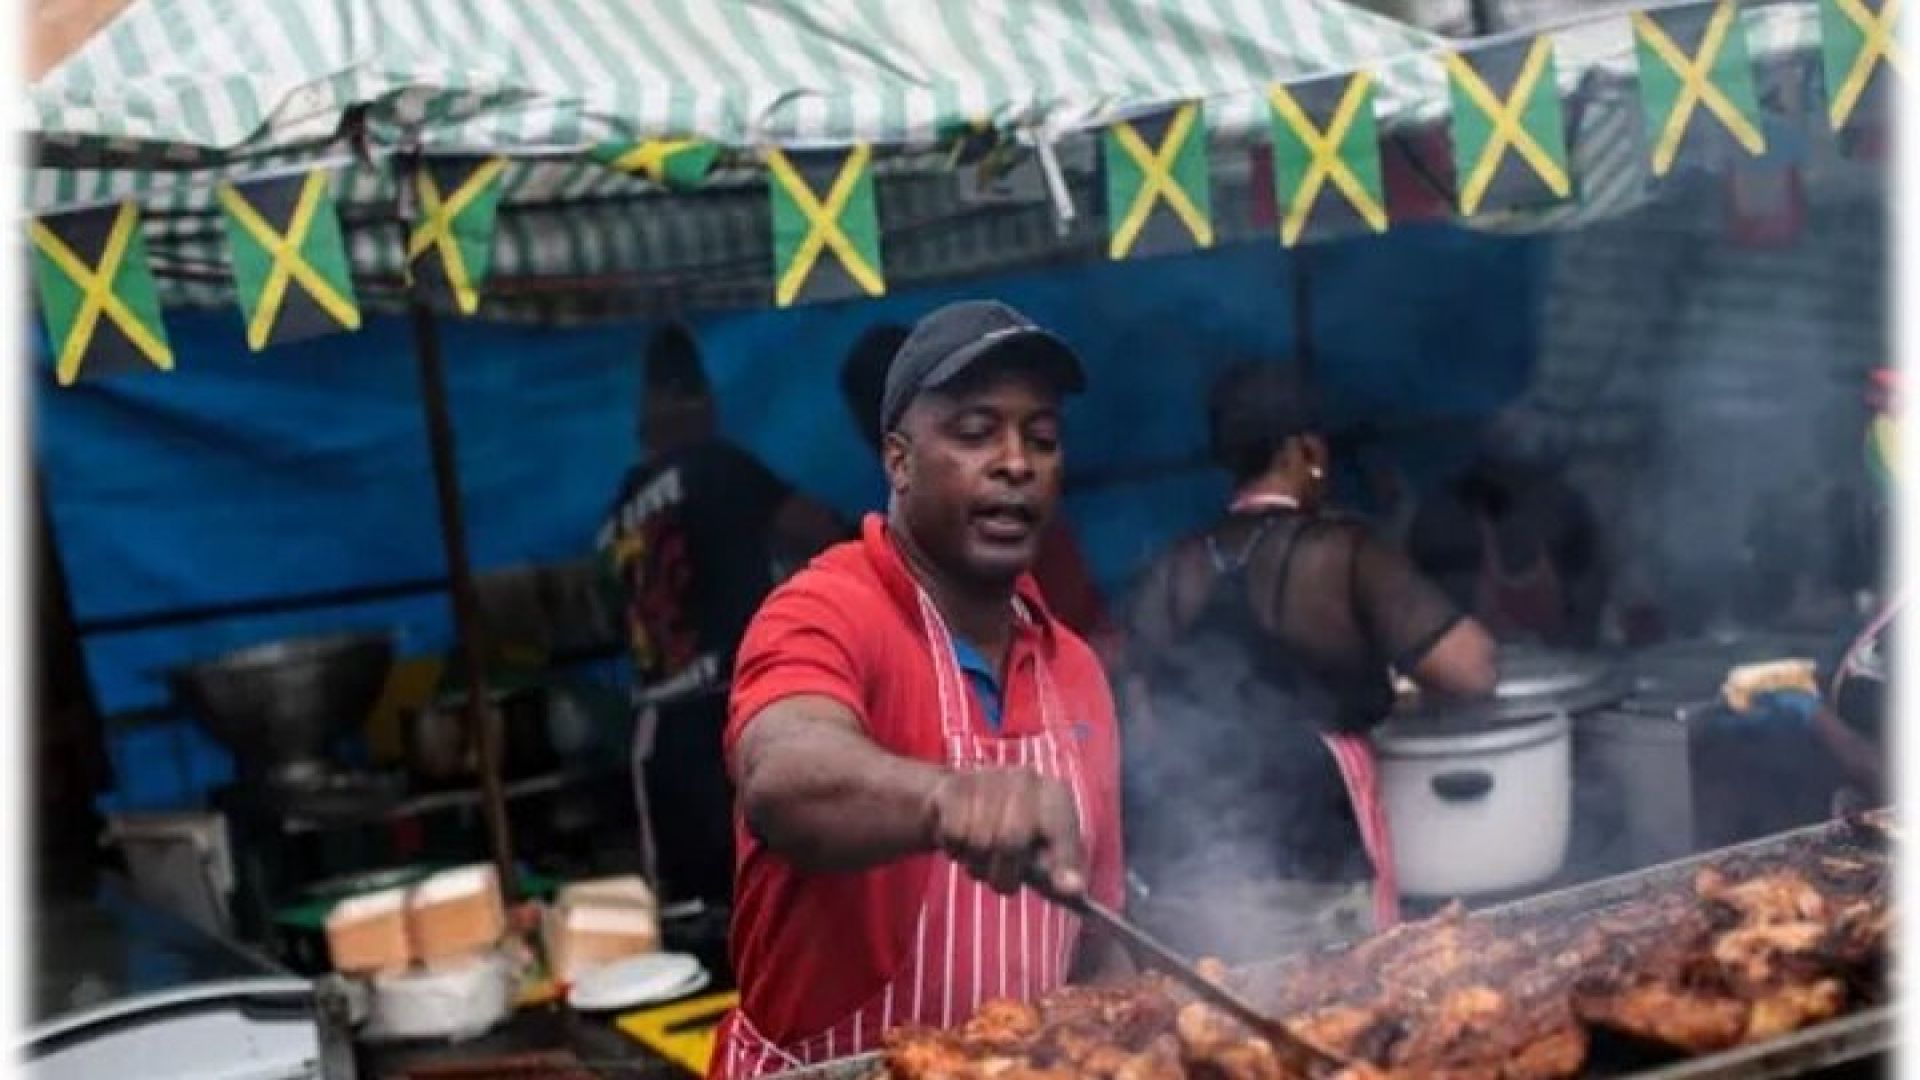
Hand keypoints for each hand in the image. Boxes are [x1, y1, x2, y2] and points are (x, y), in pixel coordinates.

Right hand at [925, 768, 1086, 898]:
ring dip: (976, 862)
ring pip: (979, 841)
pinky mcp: (954, 785)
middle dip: (1003, 873)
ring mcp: (989, 777)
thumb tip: (1075, 890)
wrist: (959, 800)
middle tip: (1000, 878)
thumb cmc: (1011, 832)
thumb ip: (1059, 874)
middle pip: (1011, 841)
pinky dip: (954, 849)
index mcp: (1054, 795)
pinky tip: (961, 839)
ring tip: (980, 855)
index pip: (1061, 829)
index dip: (1064, 860)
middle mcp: (1025, 779)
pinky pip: (954, 834)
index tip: (1069, 889)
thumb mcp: (1041, 854)